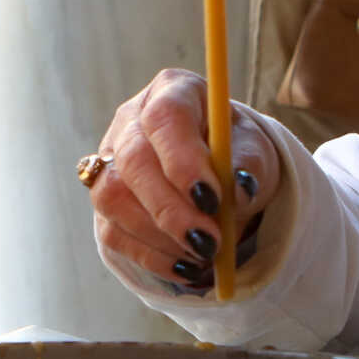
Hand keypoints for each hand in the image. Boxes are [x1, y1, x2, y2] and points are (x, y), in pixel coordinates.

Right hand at [88, 70, 280, 293]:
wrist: (218, 177)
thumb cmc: (234, 153)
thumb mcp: (255, 152)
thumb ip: (249, 164)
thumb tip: (240, 187)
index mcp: (172, 91)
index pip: (164, 118)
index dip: (183, 159)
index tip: (212, 198)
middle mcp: (131, 120)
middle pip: (133, 161)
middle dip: (171, 209)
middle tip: (209, 242)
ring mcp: (109, 161)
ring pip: (113, 199)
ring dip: (161, 236)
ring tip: (204, 254)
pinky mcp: (103, 202)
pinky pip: (113, 233)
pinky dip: (153, 257)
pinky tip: (186, 266)